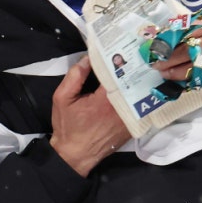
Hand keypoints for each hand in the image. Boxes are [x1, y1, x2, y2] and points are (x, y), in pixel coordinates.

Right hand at [49, 56, 129, 176]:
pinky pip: (139, 106)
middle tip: (129, 51)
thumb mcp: (62, 98)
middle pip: (131, 81)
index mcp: (104, 100)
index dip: (117, 59)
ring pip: (137, 93)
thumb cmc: (68, 127)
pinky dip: (138, 95)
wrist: (76, 155)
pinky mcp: (133, 126)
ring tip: (134, 65)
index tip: (116, 47)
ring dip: (136, 80)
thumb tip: (88, 58)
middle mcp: (122, 108)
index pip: (116, 72)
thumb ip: (75, 76)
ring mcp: (130, 118)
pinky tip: (135, 85)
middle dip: (130, 67)